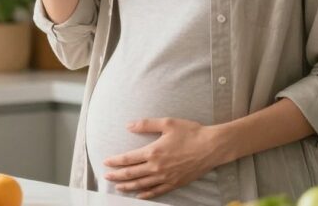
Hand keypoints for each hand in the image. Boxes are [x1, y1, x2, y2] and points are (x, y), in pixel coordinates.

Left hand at [103, 118, 225, 199]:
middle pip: (131, 174)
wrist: (212, 146)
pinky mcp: (175, 183)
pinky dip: (146, 194)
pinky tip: (139, 195)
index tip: (106, 162)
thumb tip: (128, 126)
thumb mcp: (167, 123)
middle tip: (106, 176)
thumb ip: (146, 124)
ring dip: (128, 186)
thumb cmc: (190, 132)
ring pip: (142, 185)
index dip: (115, 161)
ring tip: (118, 187)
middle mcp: (157, 167)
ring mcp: (166, 177)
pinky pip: (157, 191)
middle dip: (117, 175)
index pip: (128, 159)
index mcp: (153, 152)